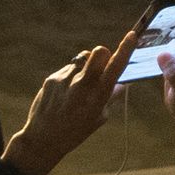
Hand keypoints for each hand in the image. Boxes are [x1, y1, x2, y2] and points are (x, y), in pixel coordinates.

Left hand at [6, 31, 133, 174]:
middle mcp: (82, 84)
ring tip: (80, 84)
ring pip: (83, 59)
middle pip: (99, 51)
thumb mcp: (99, 118)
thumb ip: (110, 97)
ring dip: (86, 66)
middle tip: (101, 68)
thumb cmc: (75, 131)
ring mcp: (65, 79)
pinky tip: (66, 92)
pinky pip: (68, 68)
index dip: (125, 49)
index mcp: (98, 96)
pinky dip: (72, 75)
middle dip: (104, 55)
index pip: (115, 66)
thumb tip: (123, 82)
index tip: (132, 35)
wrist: (42, 138)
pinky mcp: (52, 78)